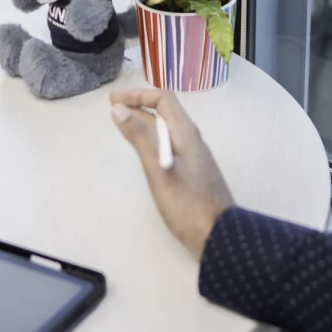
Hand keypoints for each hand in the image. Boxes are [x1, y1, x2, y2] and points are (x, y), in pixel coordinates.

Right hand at [110, 88, 234, 258]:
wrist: (218, 236)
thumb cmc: (187, 203)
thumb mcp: (158, 169)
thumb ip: (140, 137)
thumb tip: (119, 109)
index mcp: (186, 133)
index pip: (163, 99)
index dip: (138, 95)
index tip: (114, 100)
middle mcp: (192, 139)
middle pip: (166, 112)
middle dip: (139, 106)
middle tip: (115, 111)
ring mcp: (194, 156)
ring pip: (168, 129)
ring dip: (145, 122)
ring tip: (125, 126)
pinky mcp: (193, 172)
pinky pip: (170, 144)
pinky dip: (153, 139)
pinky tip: (145, 152)